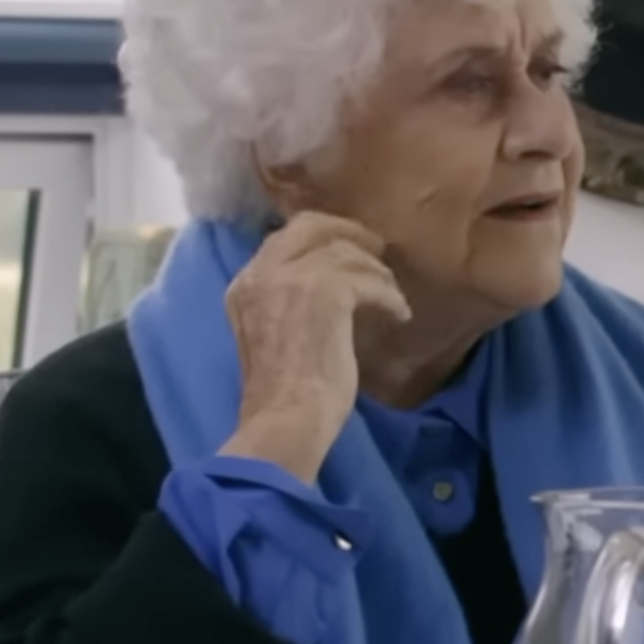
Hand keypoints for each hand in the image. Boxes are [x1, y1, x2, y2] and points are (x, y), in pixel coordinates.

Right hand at [218, 214, 410, 482]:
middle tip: (378, 251)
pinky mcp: (326, 292)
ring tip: (393, 298)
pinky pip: (370, 282)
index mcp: (243, 284)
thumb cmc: (282, 392)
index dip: (321, 236)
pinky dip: (390, 299)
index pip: (283, 238)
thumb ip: (285, 302)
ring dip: (378, 274)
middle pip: (313, 226)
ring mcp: (292, 278)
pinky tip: (400, 316)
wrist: (285, 416)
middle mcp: (261, 272)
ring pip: (347, 253)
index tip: (349, 248)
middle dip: (349, 233)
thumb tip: (327, 284)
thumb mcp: (272, 333)